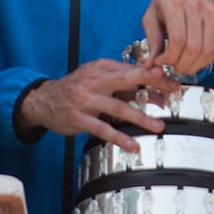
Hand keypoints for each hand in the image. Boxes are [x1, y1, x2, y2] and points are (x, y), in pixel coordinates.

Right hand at [16, 59, 172, 150]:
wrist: (42, 100)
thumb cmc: (75, 87)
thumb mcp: (94, 74)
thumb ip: (119, 75)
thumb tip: (148, 78)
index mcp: (100, 68)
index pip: (130, 69)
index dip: (152, 74)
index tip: (171, 79)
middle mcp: (93, 82)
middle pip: (126, 81)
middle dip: (151, 85)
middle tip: (170, 92)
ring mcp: (85, 101)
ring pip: (118, 108)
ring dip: (140, 118)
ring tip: (158, 126)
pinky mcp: (79, 119)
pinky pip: (103, 129)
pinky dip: (119, 138)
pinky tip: (133, 145)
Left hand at [140, 0, 213, 74]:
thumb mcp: (151, 15)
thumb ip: (152, 40)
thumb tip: (151, 64)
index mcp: (175, 4)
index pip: (177, 40)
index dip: (169, 58)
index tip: (161, 62)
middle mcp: (196, 6)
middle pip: (194, 47)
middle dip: (182, 64)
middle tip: (174, 68)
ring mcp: (213, 12)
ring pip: (208, 50)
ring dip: (196, 65)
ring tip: (185, 66)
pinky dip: (208, 59)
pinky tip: (197, 60)